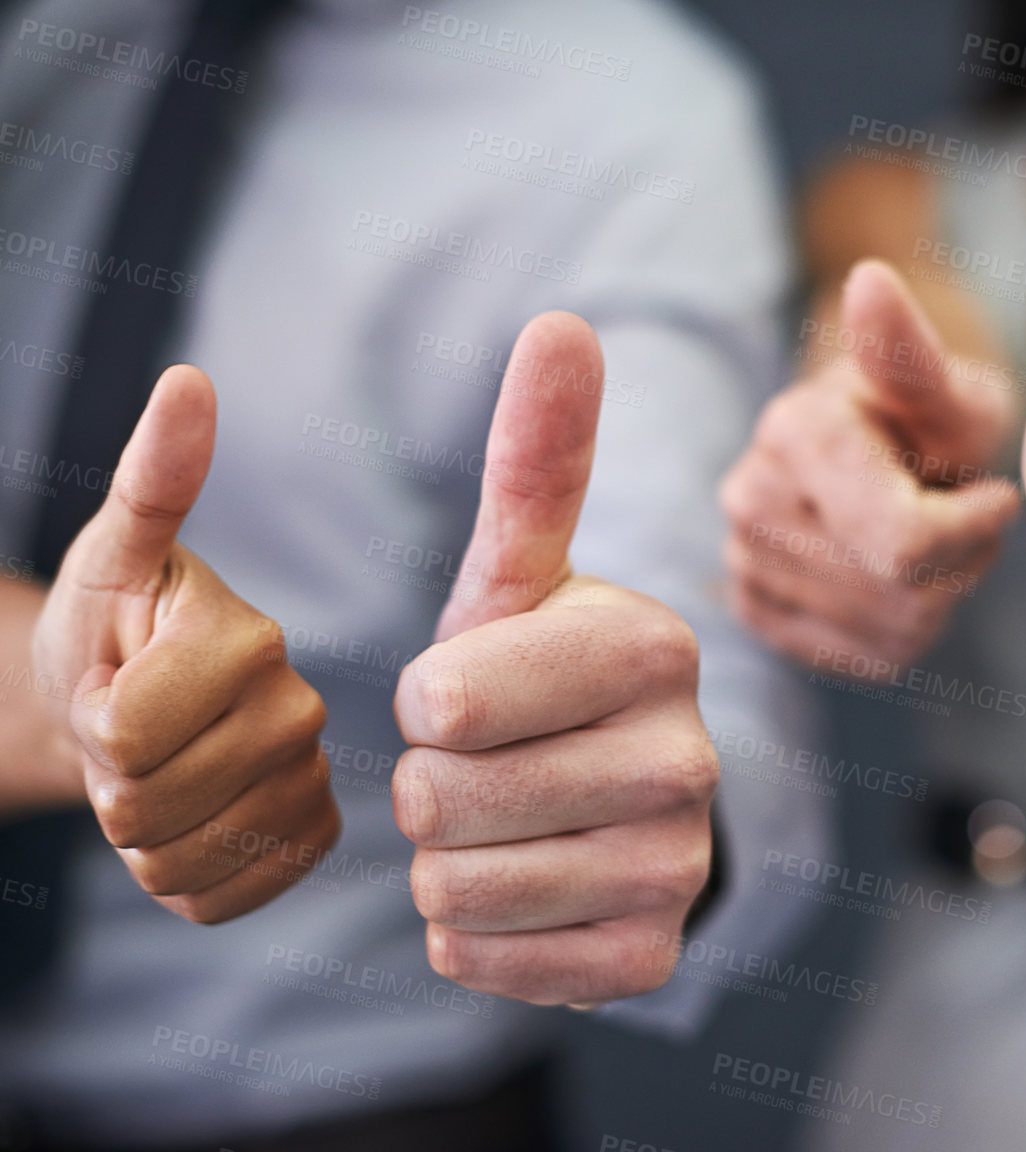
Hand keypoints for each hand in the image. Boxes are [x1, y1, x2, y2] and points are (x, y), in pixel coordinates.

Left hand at [32, 367, 336, 921]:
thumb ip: (152, 480)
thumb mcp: (110, 557)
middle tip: (132, 737)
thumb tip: (189, 381)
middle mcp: (303, 711)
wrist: (135, 711)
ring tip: (158, 778)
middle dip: (107, 782)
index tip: (114, 680)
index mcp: (252, 640)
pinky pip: (217, 901)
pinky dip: (180, 879)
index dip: (88, 720)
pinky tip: (191, 825)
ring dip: (137, 835)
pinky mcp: (314, 839)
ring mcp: (313, 781)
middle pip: (143, 806)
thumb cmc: (112, 630)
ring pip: (176, 862)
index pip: (121, 734)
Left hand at [393, 312, 717, 1004]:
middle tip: (488, 762)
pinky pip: (481, 961)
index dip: (428, 698)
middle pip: (439, 799)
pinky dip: (470, 936)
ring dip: (442, 860)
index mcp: (655, 647)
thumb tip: (562, 321)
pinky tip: (523, 889)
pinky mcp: (652, 956)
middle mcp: (688, 759)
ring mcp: (679, 865)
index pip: (449, 699)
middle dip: (427, 784)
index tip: (471, 687)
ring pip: (452, 887)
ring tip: (505, 821)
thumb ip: (537, 458)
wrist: (609, 803)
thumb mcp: (522, 576)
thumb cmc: (540, 676)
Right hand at [720, 260, 1019, 675]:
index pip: (905, 543)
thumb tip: (869, 279)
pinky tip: (902, 577)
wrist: (878, 448)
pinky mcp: (757, 612)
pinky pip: (864, 658)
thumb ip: (912, 351)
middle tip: (965, 516)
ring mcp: (743, 561)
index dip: (975, 534)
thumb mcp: (947, 384)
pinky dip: (904, 628)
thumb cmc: (931, 414)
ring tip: (932, 538)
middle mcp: (749, 497)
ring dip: (939, 595)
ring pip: (889, 629)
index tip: (997, 497)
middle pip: (901, 592)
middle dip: (961, 563)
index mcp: (793, 431)